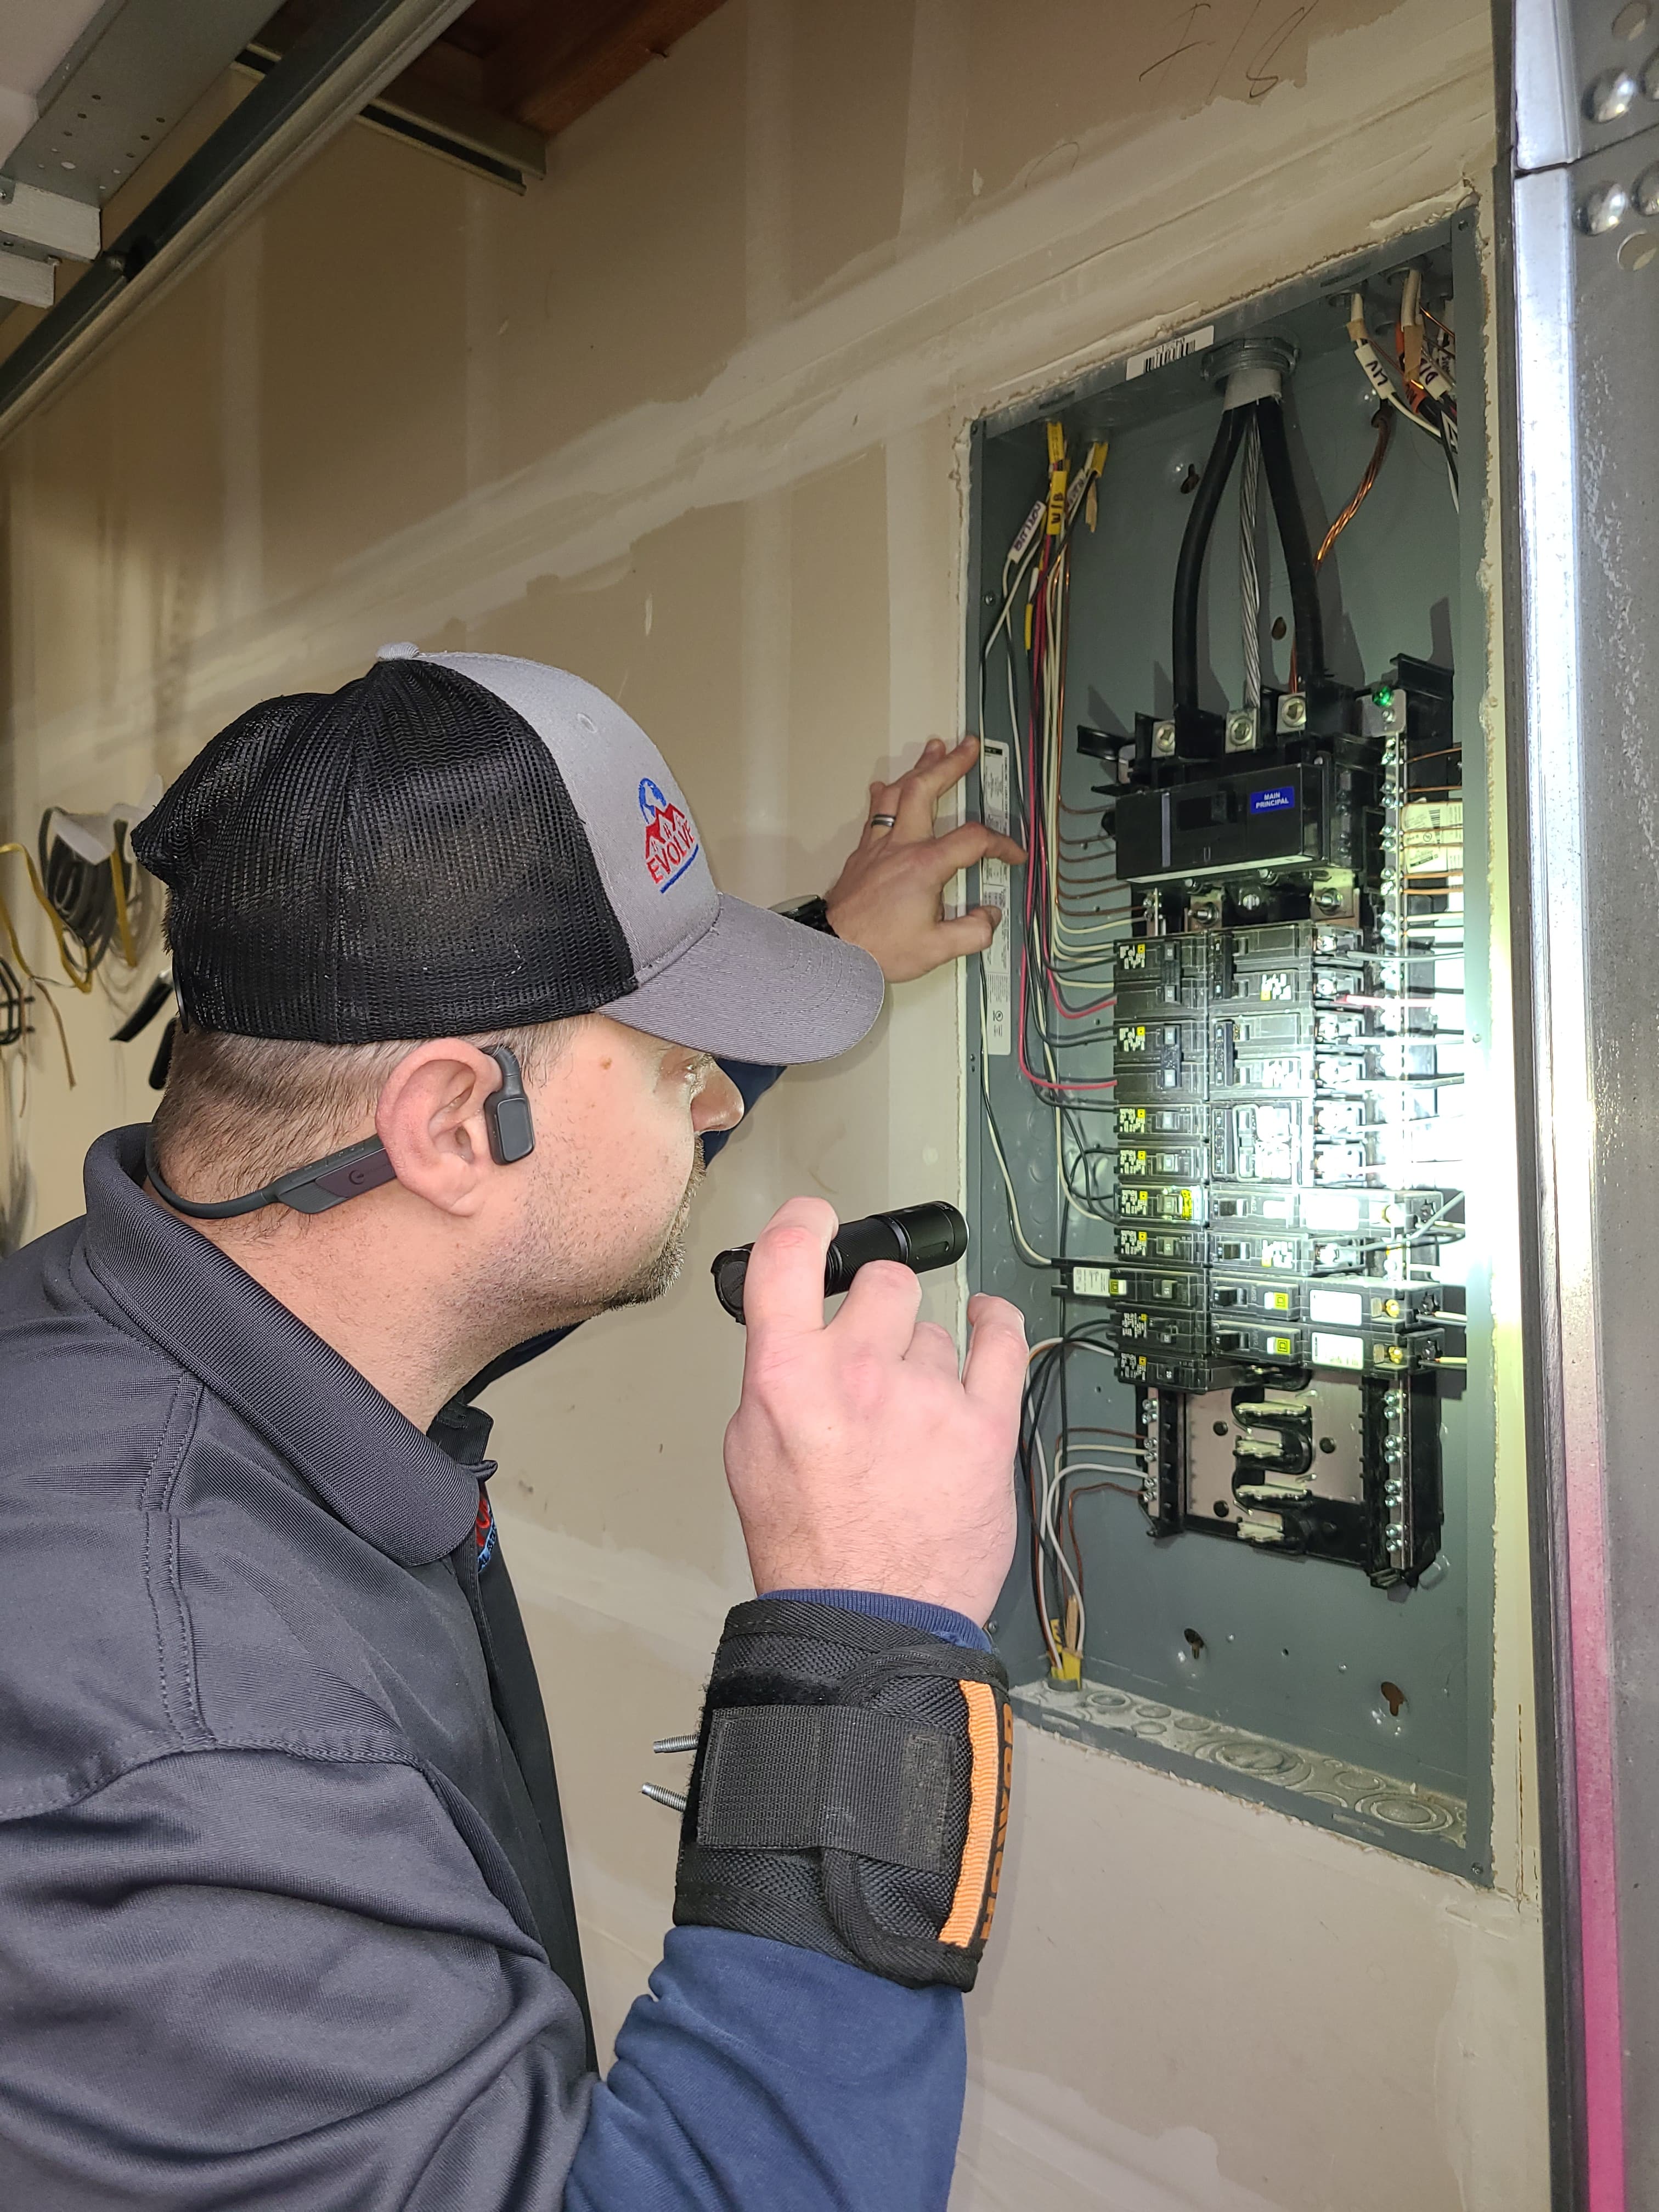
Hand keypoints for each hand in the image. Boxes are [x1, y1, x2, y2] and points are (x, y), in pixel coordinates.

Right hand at [723, 1196, 1025, 1622]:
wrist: (868, 1615)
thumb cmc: (809, 1543)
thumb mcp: (749, 1447)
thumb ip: (775, 1374)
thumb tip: (799, 1328)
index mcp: (786, 1376)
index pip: (789, 1253)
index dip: (804, 1223)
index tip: (816, 1221)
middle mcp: (859, 1374)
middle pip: (883, 1285)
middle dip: (878, 1310)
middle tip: (873, 1355)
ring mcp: (928, 1396)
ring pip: (938, 1329)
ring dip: (926, 1357)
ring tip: (913, 1412)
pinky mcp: (985, 1425)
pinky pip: (1003, 1341)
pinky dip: (997, 1324)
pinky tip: (990, 1322)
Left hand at [823, 736, 1025, 983]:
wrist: (832, 949)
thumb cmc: (878, 948)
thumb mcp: (936, 949)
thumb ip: (972, 931)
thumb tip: (989, 916)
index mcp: (925, 866)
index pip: (973, 841)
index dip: (1001, 845)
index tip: (1013, 856)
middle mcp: (900, 847)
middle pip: (926, 789)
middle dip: (950, 765)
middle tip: (968, 747)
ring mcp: (878, 846)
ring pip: (897, 793)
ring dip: (918, 769)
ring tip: (933, 749)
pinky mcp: (862, 854)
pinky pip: (874, 813)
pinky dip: (884, 796)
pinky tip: (883, 787)